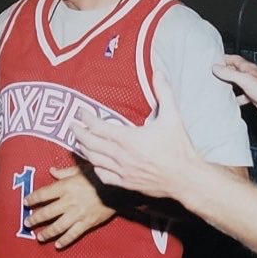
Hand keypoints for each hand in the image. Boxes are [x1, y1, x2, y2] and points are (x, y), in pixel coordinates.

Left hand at [23, 165, 115, 248]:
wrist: (117, 188)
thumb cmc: (98, 176)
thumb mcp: (81, 169)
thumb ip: (64, 172)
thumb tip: (51, 171)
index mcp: (65, 186)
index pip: (43, 194)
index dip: (32, 199)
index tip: (26, 202)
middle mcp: (68, 201)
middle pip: (47, 212)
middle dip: (35, 218)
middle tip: (27, 222)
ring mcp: (77, 214)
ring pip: (57, 226)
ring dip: (46, 233)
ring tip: (39, 237)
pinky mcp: (87, 223)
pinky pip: (73, 234)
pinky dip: (64, 241)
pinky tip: (57, 245)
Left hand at [71, 74, 204, 199]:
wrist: (185, 178)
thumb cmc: (178, 148)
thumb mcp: (172, 117)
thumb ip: (164, 93)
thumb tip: (159, 73)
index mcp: (127, 138)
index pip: (98, 127)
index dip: (86, 118)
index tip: (80, 112)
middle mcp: (120, 155)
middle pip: (90, 144)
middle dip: (78, 133)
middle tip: (71, 125)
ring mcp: (121, 171)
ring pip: (94, 160)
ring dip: (83, 150)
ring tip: (78, 142)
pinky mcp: (126, 184)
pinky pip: (103, 176)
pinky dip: (95, 167)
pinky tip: (95, 163)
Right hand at [212, 54, 256, 119]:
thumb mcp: (244, 79)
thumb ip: (230, 73)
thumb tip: (216, 68)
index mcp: (248, 68)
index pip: (234, 59)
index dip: (224, 58)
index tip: (214, 60)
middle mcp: (250, 76)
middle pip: (234, 71)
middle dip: (224, 71)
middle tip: (213, 74)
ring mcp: (251, 86)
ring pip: (237, 83)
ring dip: (228, 85)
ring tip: (218, 87)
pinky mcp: (253, 97)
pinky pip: (241, 96)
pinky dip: (235, 98)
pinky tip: (231, 101)